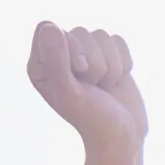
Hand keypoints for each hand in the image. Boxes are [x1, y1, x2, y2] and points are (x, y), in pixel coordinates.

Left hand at [27, 23, 146, 154]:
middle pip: (80, 32)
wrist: (124, 136)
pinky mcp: (108, 56)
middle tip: (93, 88)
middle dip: (94, 63)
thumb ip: (56, 61)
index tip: (79, 72)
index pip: (50, 29)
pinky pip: (118, 41)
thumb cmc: (93, 119)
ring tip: (104, 88)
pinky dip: (123, 64)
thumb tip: (50, 27)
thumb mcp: (70, 93)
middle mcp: (60, 55)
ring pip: (102, 36)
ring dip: (110, 67)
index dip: (70, 47)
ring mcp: (86, 55)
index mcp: (40, 64)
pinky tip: (116, 82)